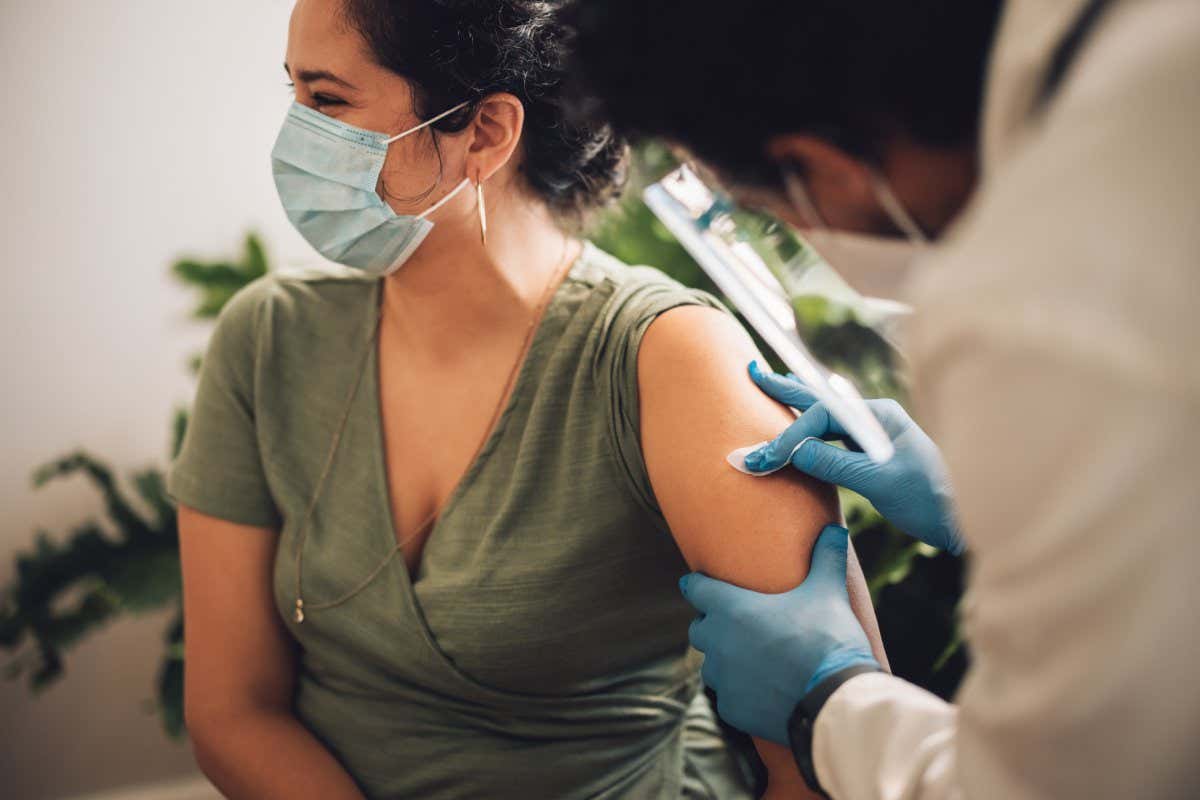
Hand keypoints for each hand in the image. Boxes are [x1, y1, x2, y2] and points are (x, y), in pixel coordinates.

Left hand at [681, 525, 878, 745]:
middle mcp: (718, 642)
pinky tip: (761, 691)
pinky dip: (740, 693)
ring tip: (749, 660)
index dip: (697, 584)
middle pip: (699, 628)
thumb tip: (835, 529)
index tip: (696, 582)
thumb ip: (827, 557)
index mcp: (731, 608)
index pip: (695, 588)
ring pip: (711, 666)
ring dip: (724, 661)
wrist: (833, 700)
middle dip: (712, 625)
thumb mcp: (828, 592)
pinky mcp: (732, 709)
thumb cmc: (827, 639)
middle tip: (734, 623)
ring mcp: (723, 678)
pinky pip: (727, 697)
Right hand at [743, 361, 964, 554]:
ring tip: (772, 386)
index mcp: (879, 417)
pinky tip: (799, 426)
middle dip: (785, 389)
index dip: (790, 435)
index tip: (765, 458)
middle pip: (821, 401)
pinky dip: (810, 432)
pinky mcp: (871, 459)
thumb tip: (793, 450)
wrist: (962, 523)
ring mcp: (873, 439)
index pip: (822, 416)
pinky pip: (832, 439)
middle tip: (752, 372)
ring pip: (825, 418)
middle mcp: (874, 421)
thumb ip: (835, 464)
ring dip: (795, 406)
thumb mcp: (880, 482)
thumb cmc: (931, 499)